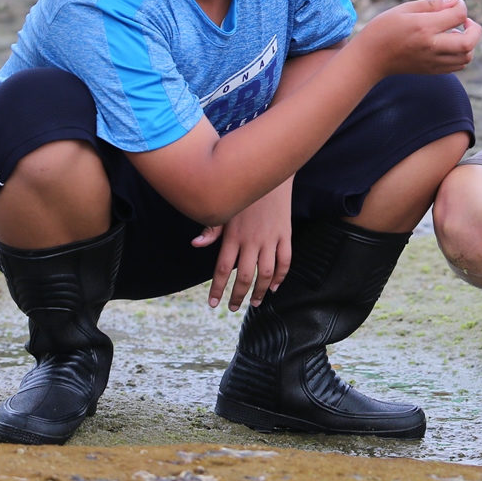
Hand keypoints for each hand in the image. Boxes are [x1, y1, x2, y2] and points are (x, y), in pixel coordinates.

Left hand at [194, 180, 292, 308]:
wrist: (269, 172)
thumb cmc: (243, 191)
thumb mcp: (225, 208)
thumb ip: (211, 228)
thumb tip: (195, 245)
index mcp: (233, 235)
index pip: (223, 269)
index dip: (218, 289)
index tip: (213, 304)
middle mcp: (251, 240)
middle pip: (245, 276)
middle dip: (238, 296)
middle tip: (232, 308)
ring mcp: (270, 238)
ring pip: (266, 273)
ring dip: (260, 291)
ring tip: (255, 303)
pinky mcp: (285, 234)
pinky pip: (285, 260)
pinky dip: (281, 276)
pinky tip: (274, 286)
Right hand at [358, 0, 481, 75]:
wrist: (370, 58)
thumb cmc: (384, 29)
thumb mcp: (405, 9)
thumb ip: (432, 4)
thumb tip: (454, 2)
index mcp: (424, 27)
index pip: (458, 15)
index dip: (461, 6)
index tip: (454, 3)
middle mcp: (431, 46)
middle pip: (469, 42)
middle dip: (475, 29)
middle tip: (465, 21)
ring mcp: (433, 61)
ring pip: (467, 57)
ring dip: (468, 42)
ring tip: (455, 32)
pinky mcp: (432, 71)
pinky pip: (457, 65)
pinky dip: (460, 54)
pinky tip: (448, 44)